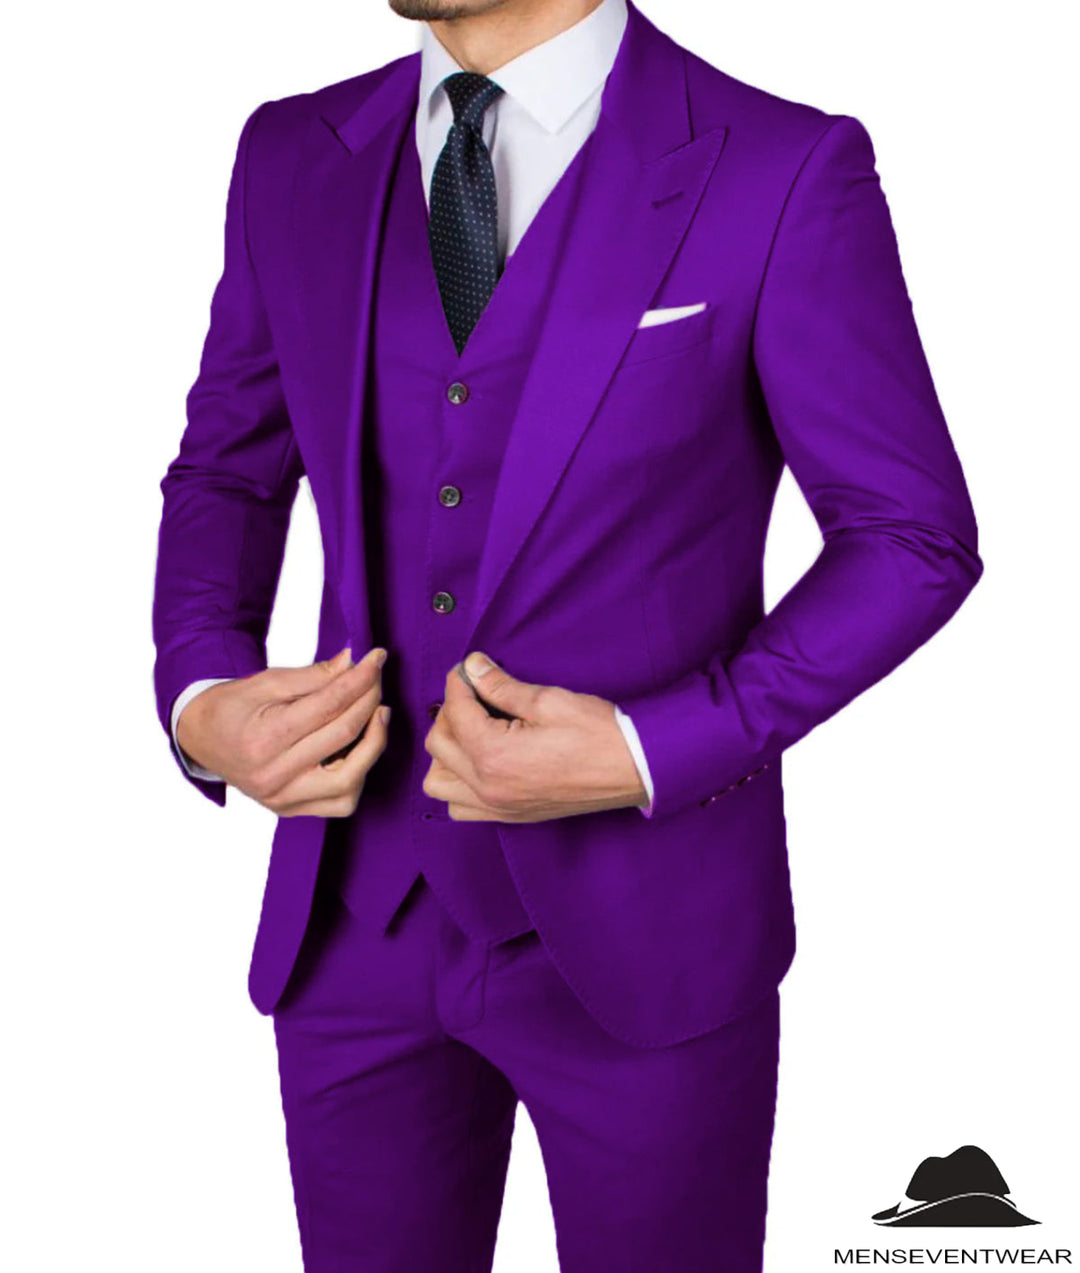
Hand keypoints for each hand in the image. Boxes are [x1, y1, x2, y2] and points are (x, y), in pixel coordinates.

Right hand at [176, 646, 390, 816]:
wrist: (202, 739)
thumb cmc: (233, 707)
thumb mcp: (266, 681)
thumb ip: (313, 676)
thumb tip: (353, 663)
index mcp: (264, 738)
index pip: (329, 705)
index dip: (360, 678)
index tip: (377, 658)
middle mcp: (274, 775)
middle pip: (343, 735)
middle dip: (369, 700)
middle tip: (377, 678)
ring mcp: (283, 799)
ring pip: (350, 779)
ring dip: (373, 743)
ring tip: (378, 713)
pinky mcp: (291, 810)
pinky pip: (341, 802)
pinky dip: (359, 774)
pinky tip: (361, 748)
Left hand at [422, 651, 646, 821]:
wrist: (636, 769)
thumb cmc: (599, 734)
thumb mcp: (548, 700)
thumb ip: (501, 686)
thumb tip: (472, 667)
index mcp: (494, 755)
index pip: (455, 712)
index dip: (458, 682)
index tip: (468, 668)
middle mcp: (488, 787)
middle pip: (438, 746)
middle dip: (449, 713)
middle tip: (474, 695)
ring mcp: (498, 807)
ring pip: (439, 783)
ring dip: (447, 754)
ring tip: (472, 732)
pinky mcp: (511, 816)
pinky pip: (460, 807)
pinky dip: (459, 784)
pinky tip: (481, 762)